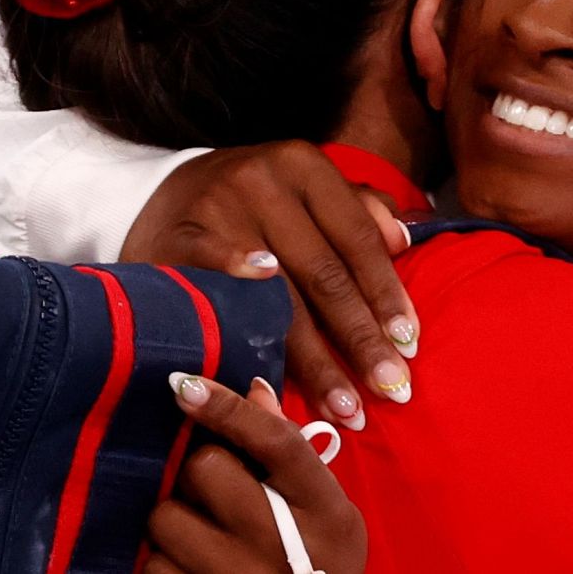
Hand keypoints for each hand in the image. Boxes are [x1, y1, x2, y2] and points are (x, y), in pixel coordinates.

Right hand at [123, 142, 414, 429]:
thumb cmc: (258, 203)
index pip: (358, 239)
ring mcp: (218, 210)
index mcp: (305, 166)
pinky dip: (245, 321)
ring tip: (345, 407)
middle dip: (360, 339)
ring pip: (278, 297)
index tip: (410, 345)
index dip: (387, 295)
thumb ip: (360, 212)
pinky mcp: (178, 240)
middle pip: (324, 274)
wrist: (162, 193)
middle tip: (390, 389)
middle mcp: (263, 181)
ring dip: (314, 360)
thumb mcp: (308, 191)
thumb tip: (403, 242)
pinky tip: (267, 360)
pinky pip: (217, 290)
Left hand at [145, 375, 365, 573]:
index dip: (228, 407)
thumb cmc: (323, 562)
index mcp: (324, 510)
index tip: (185, 385)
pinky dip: (162, 560)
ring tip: (201, 531)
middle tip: (212, 486)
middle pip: (207, 469)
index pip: (275, 441)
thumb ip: (292, 453)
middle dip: (199, 470)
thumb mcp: (329, 510)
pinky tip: (188, 564)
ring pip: (167, 517)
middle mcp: (280, 542)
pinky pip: (151, 565)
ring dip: (175, 518)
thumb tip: (253, 389)